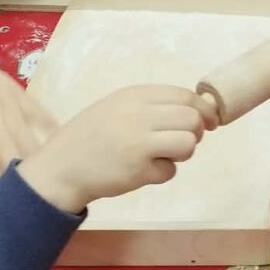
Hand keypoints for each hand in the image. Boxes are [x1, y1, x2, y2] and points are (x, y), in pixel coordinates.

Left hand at [0, 46, 57, 190]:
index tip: (4, 204)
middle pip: (11, 151)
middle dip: (22, 176)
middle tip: (33, 197)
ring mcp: (10, 106)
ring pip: (28, 136)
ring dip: (40, 158)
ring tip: (52, 179)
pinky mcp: (23, 97)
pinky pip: (41, 114)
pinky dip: (51, 130)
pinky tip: (63, 146)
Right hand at [15, 85, 213, 213]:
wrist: (59, 168)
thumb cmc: (90, 136)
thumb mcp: (117, 107)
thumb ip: (152, 106)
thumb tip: (198, 111)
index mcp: (134, 95)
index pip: (185, 96)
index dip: (203, 109)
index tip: (209, 121)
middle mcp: (138, 114)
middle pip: (192, 118)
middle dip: (196, 132)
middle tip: (181, 142)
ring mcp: (139, 142)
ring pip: (188, 143)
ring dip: (181, 153)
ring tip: (160, 156)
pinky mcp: (138, 170)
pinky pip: (170, 171)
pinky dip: (161, 173)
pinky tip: (140, 171)